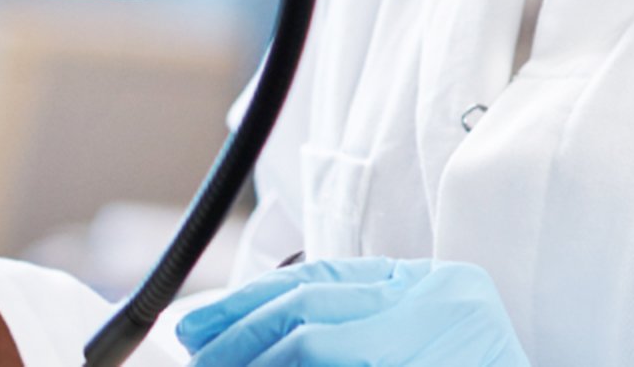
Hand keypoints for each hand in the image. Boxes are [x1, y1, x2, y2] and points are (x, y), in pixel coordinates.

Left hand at [176, 259, 526, 366]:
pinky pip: (324, 356)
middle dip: (240, 329)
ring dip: (249, 359)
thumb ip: (352, 331)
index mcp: (438, 288)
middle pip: (312, 301)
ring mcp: (431, 337)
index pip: (328, 276)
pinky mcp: (409, 359)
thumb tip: (248, 339)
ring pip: (309, 338)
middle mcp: (439, 302)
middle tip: (195, 352)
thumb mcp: (413, 345)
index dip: (255, 297)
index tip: (200, 325)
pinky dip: (283, 366)